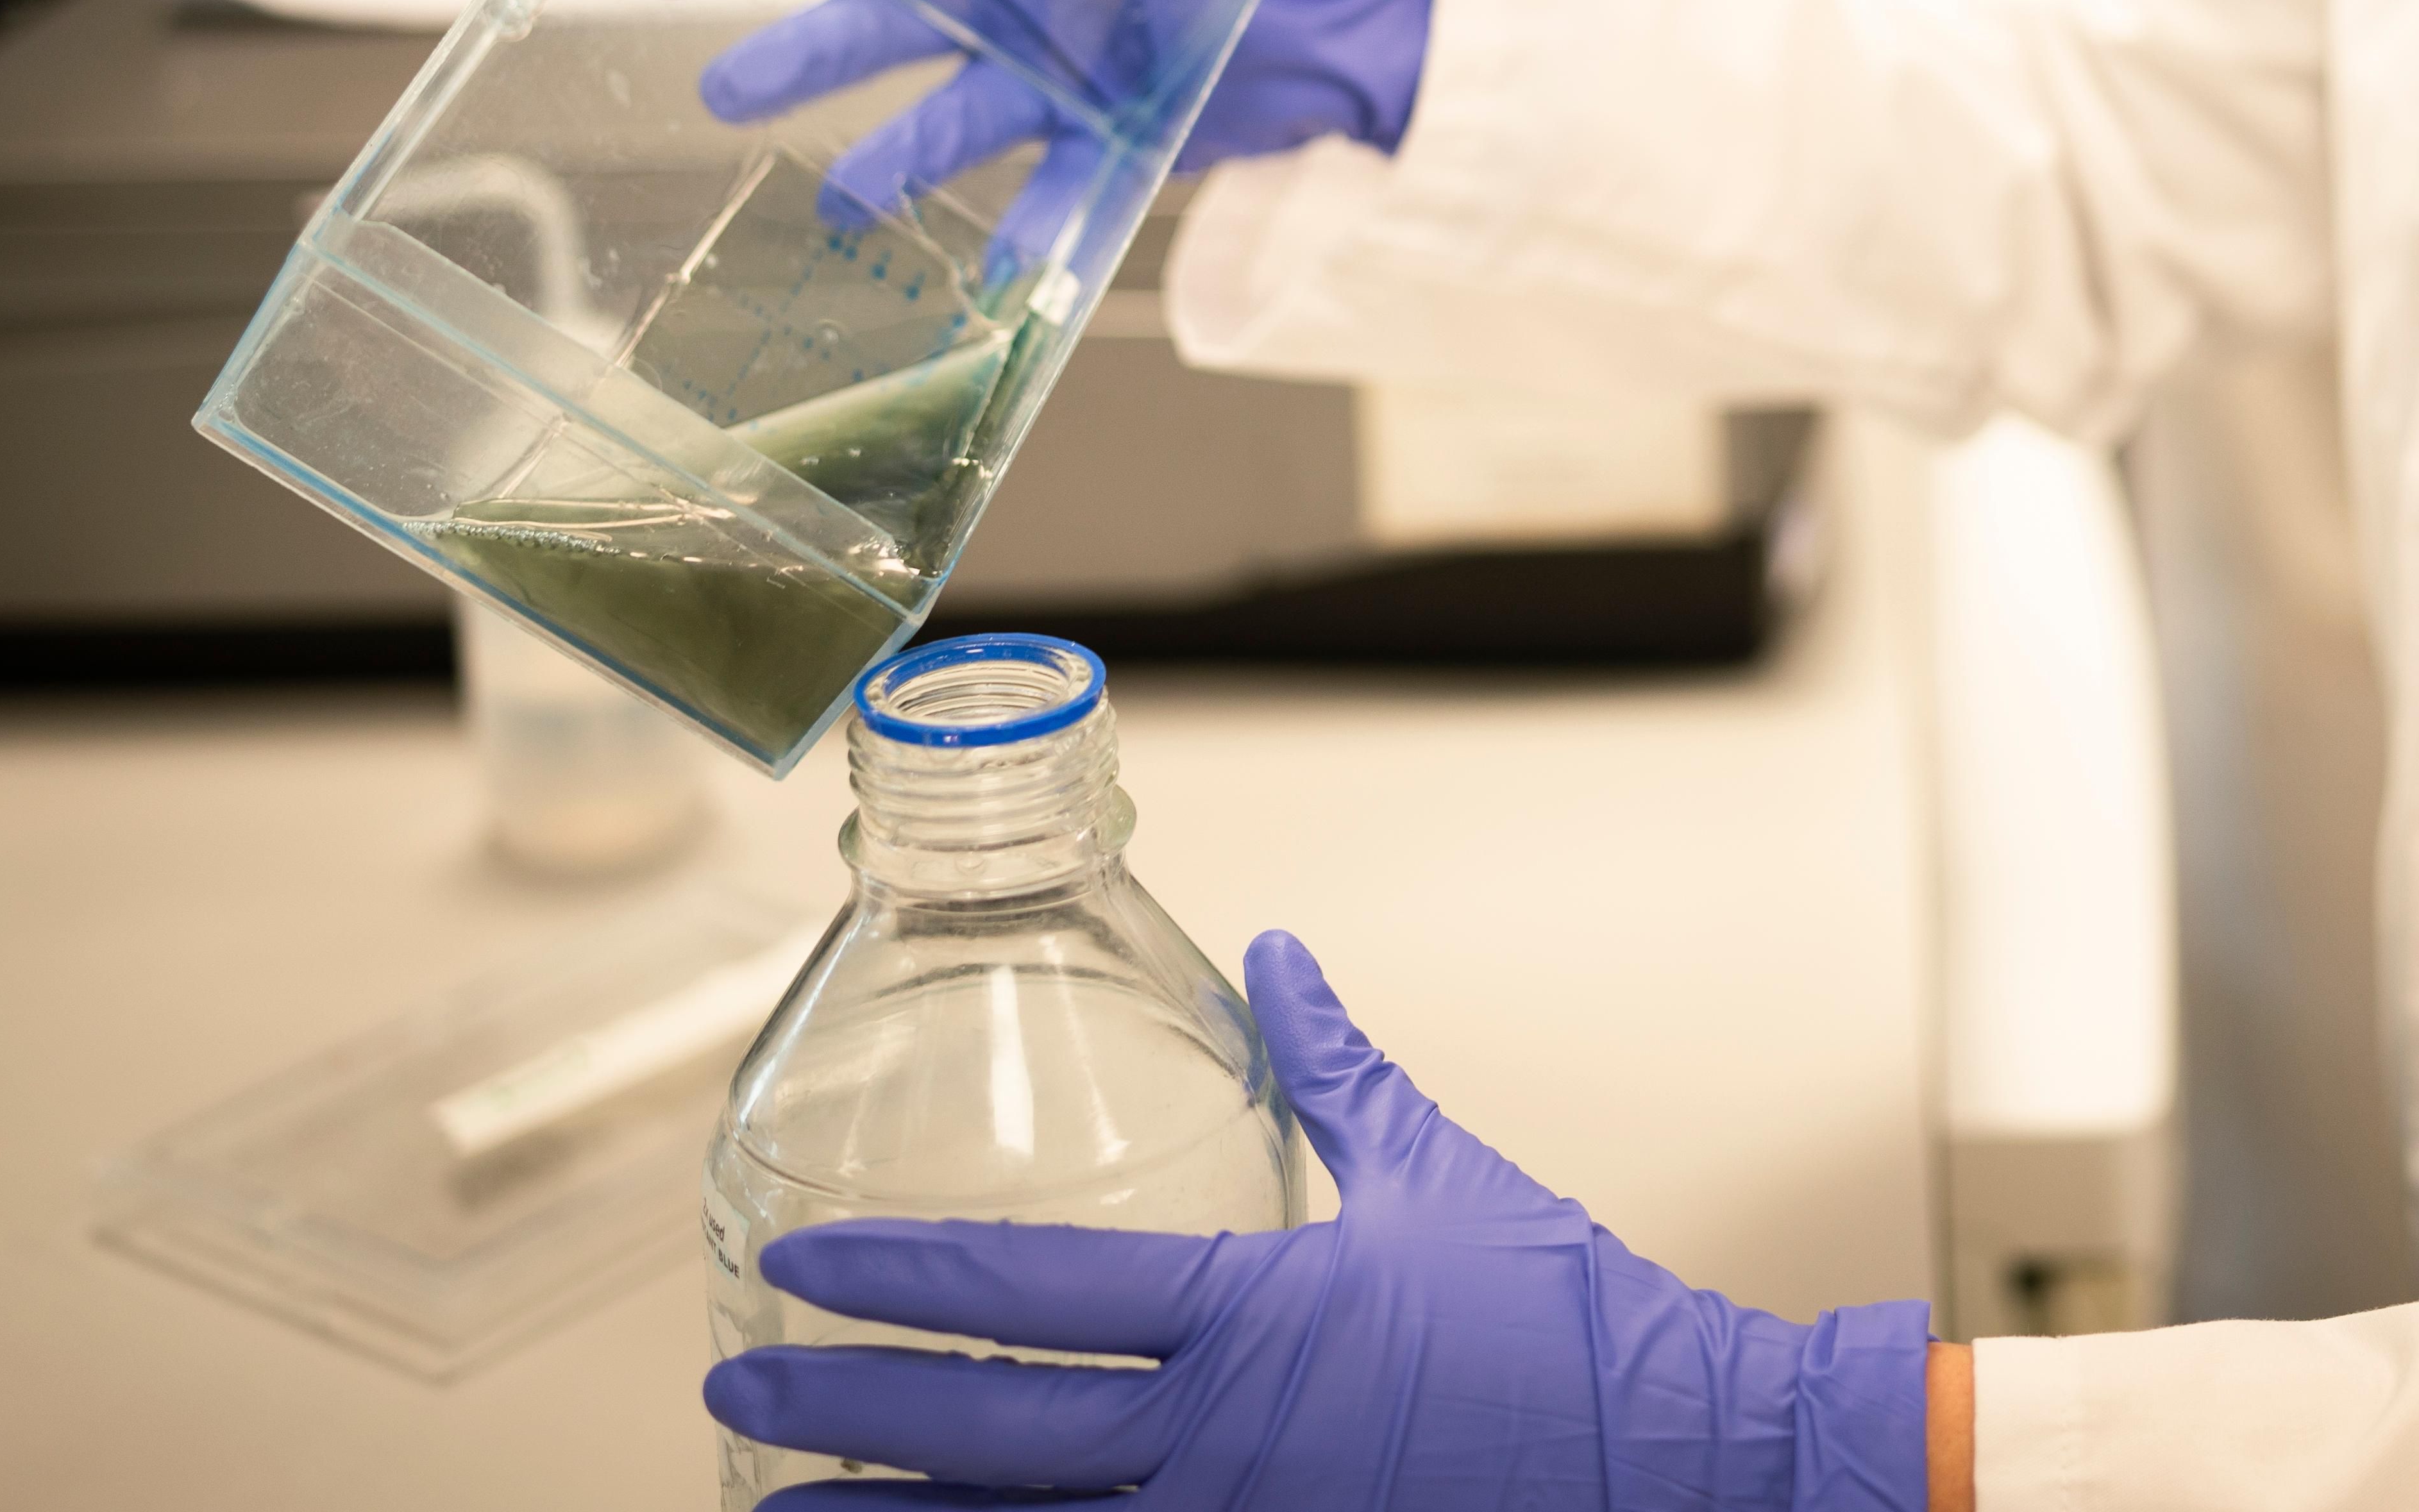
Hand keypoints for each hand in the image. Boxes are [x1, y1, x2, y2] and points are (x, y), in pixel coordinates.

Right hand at [638, 0, 1436, 259]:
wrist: (1398, 3)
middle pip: (889, 23)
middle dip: (804, 54)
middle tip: (720, 91)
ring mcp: (1064, 72)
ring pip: (953, 120)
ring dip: (894, 161)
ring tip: (840, 201)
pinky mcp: (1120, 138)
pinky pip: (1059, 193)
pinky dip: (1032, 234)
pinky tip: (1000, 278)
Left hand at [705, 930, 1932, 1511]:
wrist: (1682, 1457)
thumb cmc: (1569, 1326)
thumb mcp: (1442, 1175)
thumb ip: (1338, 1068)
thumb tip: (1282, 961)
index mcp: (1259, 1317)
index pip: (1032, 1286)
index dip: (900, 1271)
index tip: (802, 1257)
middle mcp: (1225, 1443)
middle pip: (986, 1437)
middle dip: (844, 1420)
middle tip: (735, 1399)